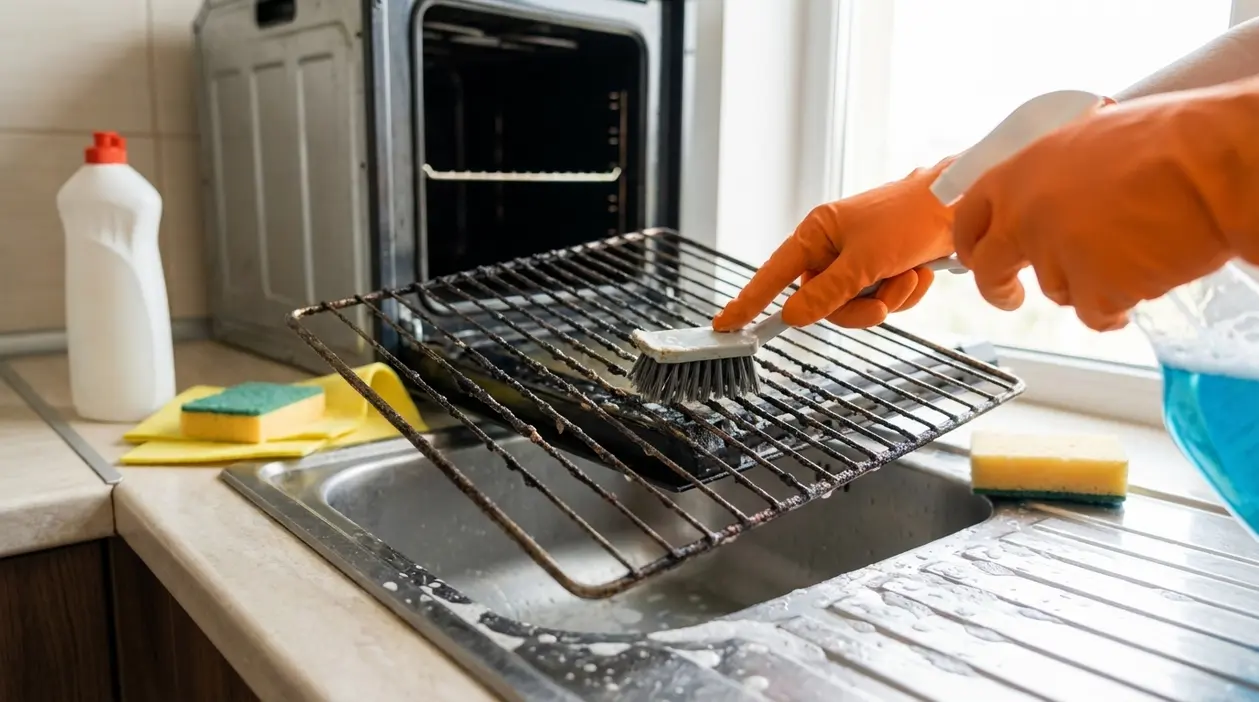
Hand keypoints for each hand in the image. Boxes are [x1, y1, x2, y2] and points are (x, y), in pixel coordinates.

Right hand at [712, 158, 955, 330]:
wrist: (959, 205)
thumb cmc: (910, 217)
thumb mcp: (865, 261)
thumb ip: (827, 293)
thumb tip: (793, 316)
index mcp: (816, 234)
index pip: (773, 275)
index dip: (749, 302)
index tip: (726, 324)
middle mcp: (833, 247)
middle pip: (821, 303)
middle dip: (857, 309)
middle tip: (881, 307)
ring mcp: (858, 259)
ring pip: (854, 305)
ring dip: (887, 300)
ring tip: (908, 277)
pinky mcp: (883, 268)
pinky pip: (881, 300)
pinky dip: (903, 293)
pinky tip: (919, 272)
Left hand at [952, 84, 1258, 331]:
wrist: (1215, 164)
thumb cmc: (1168, 139)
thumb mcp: (1087, 136)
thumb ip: (1052, 171)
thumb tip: (1044, 189)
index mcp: (1018, 174)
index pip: (968, 217)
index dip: (969, 240)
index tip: (974, 253)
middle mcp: (1026, 217)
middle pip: (988, 269)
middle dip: (997, 289)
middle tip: (1010, 296)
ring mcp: (1057, 256)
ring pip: (1057, 288)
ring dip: (1085, 282)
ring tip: (1131, 251)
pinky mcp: (1095, 288)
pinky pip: (1095, 313)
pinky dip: (1114, 309)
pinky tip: (1139, 287)